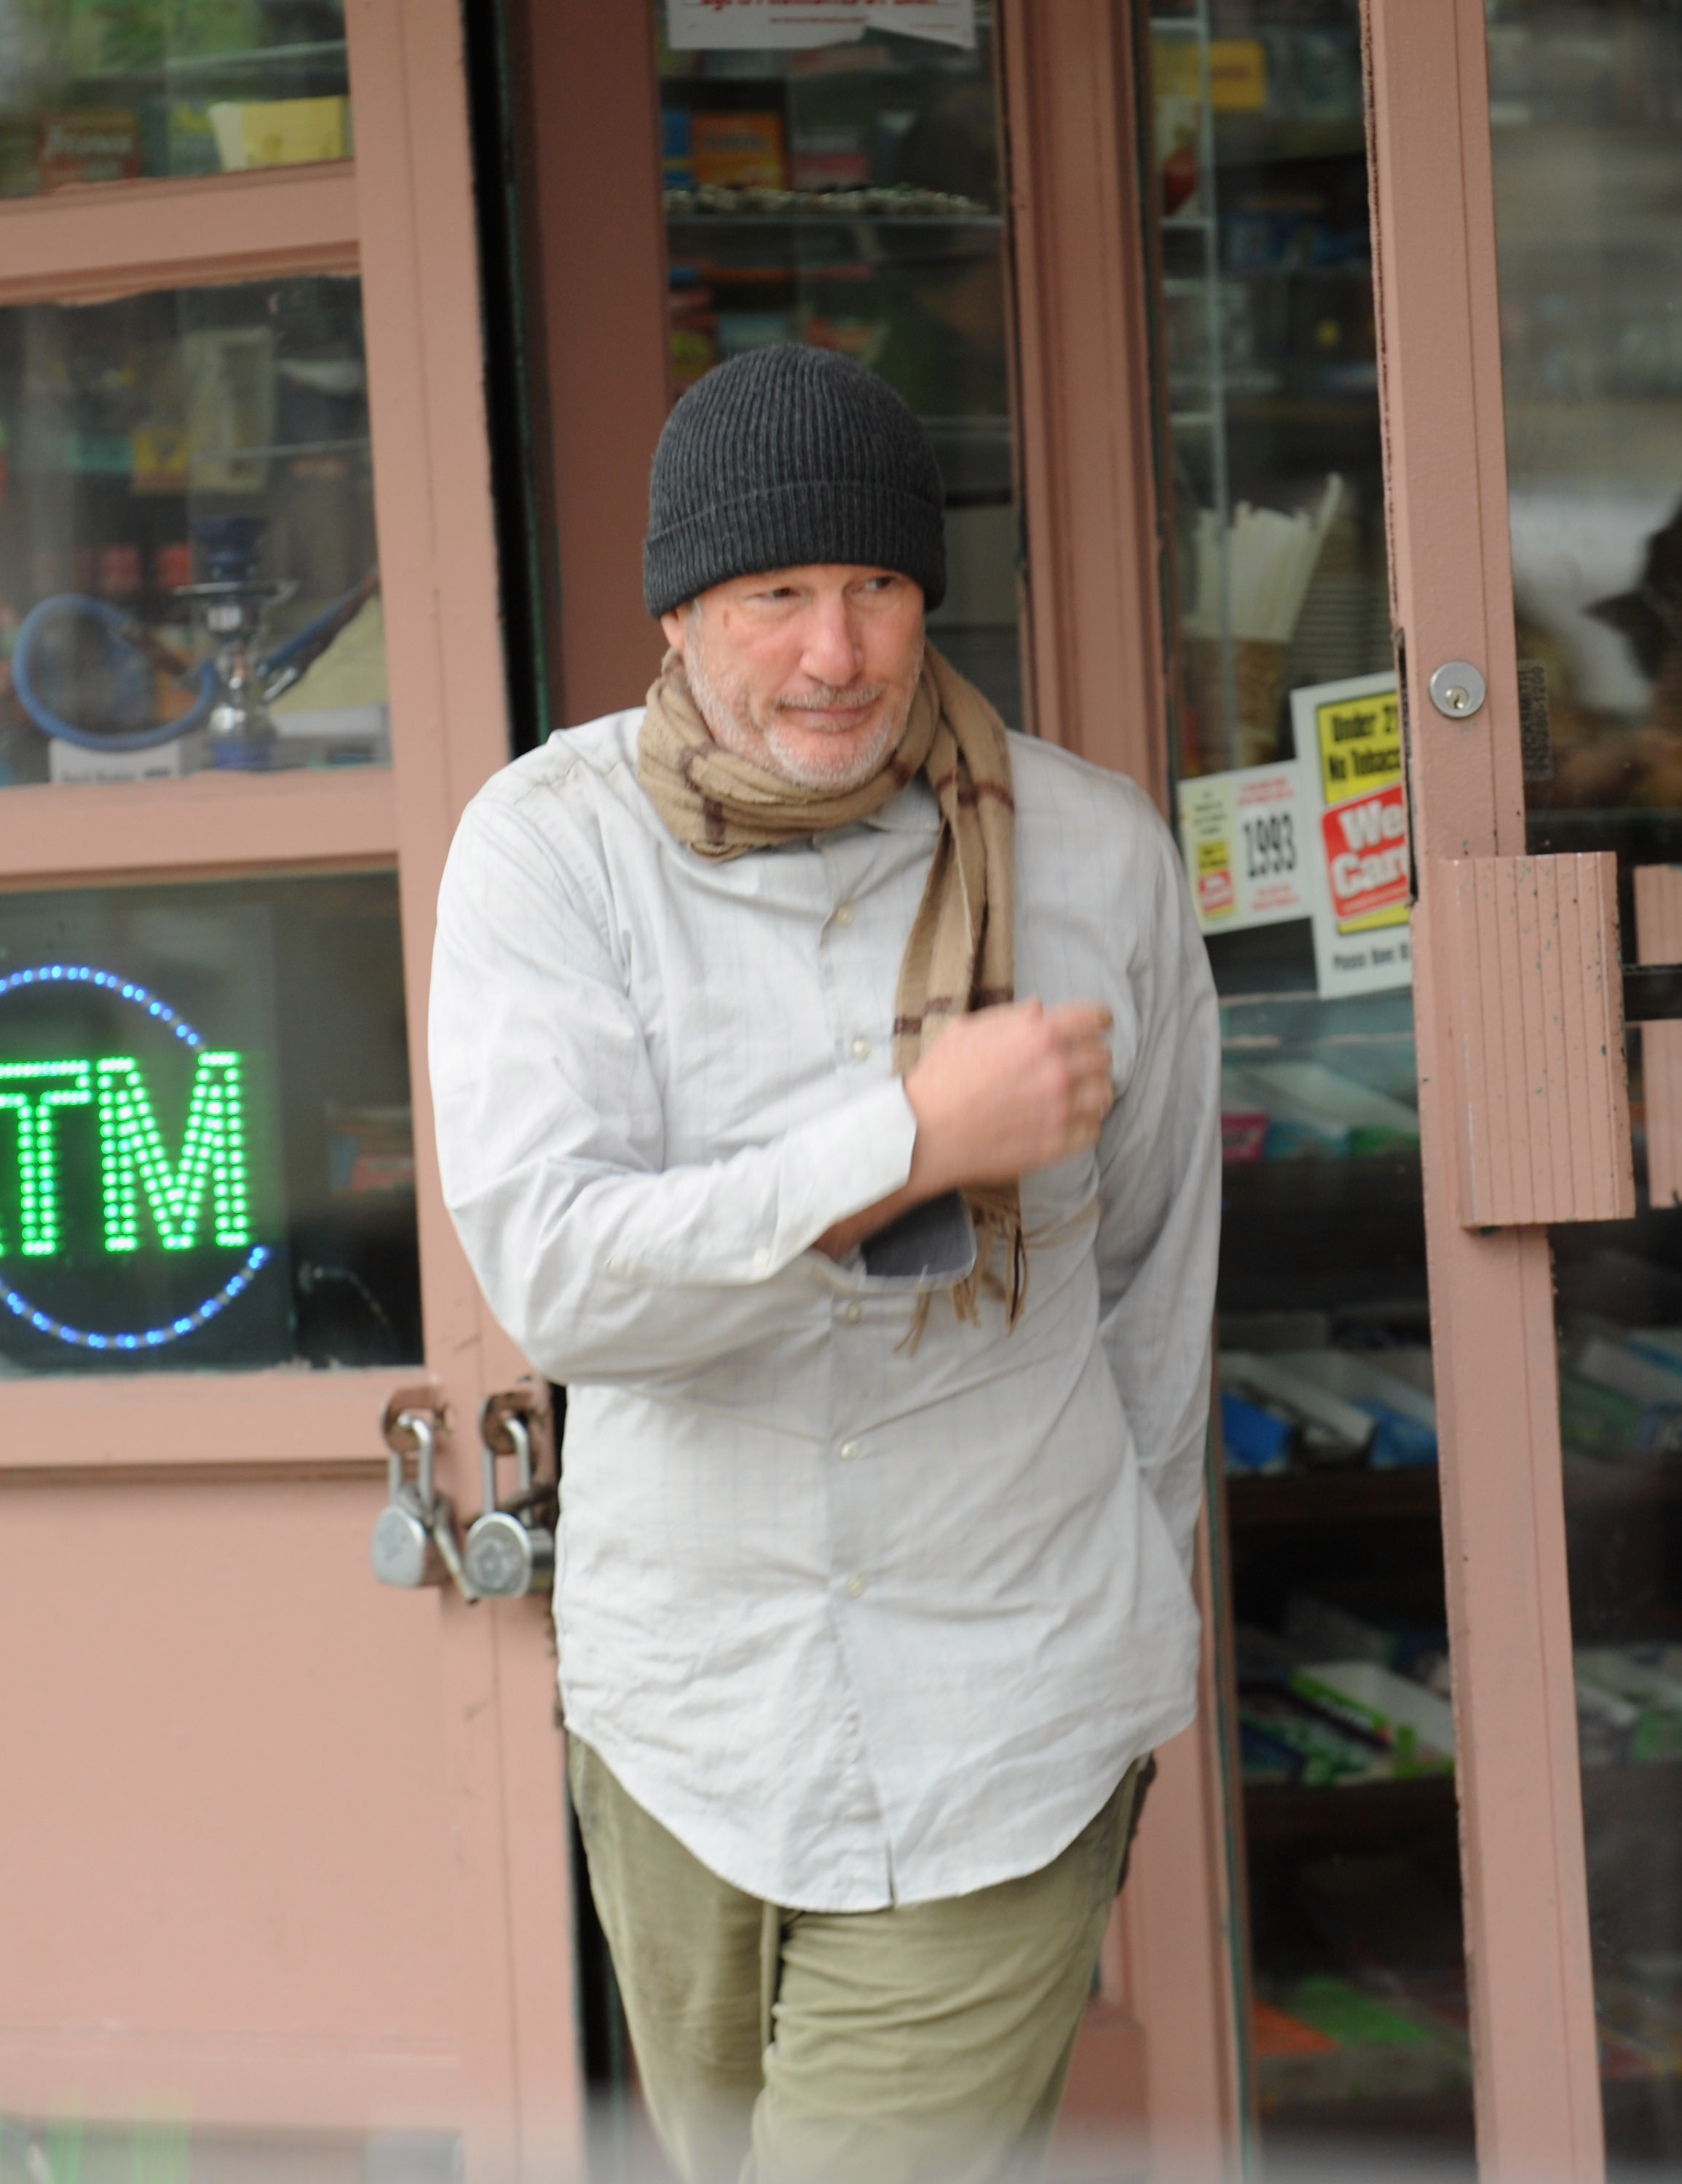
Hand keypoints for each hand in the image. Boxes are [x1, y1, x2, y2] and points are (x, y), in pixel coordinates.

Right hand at [903, 999, 1114, 1198]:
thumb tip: (1039, 1009)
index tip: (1099, 1024)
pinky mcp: (1056, 1143)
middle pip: (1103, 1057)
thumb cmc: (940, 1078)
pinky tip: (1070, 1120)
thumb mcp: (967, 1030)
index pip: (1093, 1018)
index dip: (1099, 1019)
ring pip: (1104, 1094)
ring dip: (1094, 1090)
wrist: (923, 1134)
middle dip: (1092, 1055)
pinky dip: (1086, 1123)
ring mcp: (1059, 1109)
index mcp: (1038, 1035)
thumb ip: (1009, 1017)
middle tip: (1080, 1062)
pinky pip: (1092, 1129)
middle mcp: (1056, 1069)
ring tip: (1080, 1093)